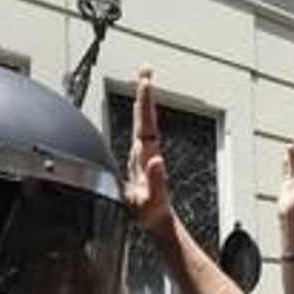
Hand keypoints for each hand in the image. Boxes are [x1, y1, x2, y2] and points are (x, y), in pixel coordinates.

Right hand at [126, 66, 175, 237]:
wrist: (154, 223)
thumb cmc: (152, 214)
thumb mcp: (152, 199)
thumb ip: (156, 180)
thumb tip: (157, 160)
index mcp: (148, 156)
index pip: (146, 123)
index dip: (145, 101)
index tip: (145, 81)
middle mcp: (148, 152)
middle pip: (146, 116)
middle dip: (145, 93)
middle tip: (145, 70)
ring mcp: (144, 155)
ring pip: (143, 123)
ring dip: (142, 103)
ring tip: (143, 83)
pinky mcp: (139, 161)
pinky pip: (138, 133)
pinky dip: (137, 119)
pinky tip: (137, 113)